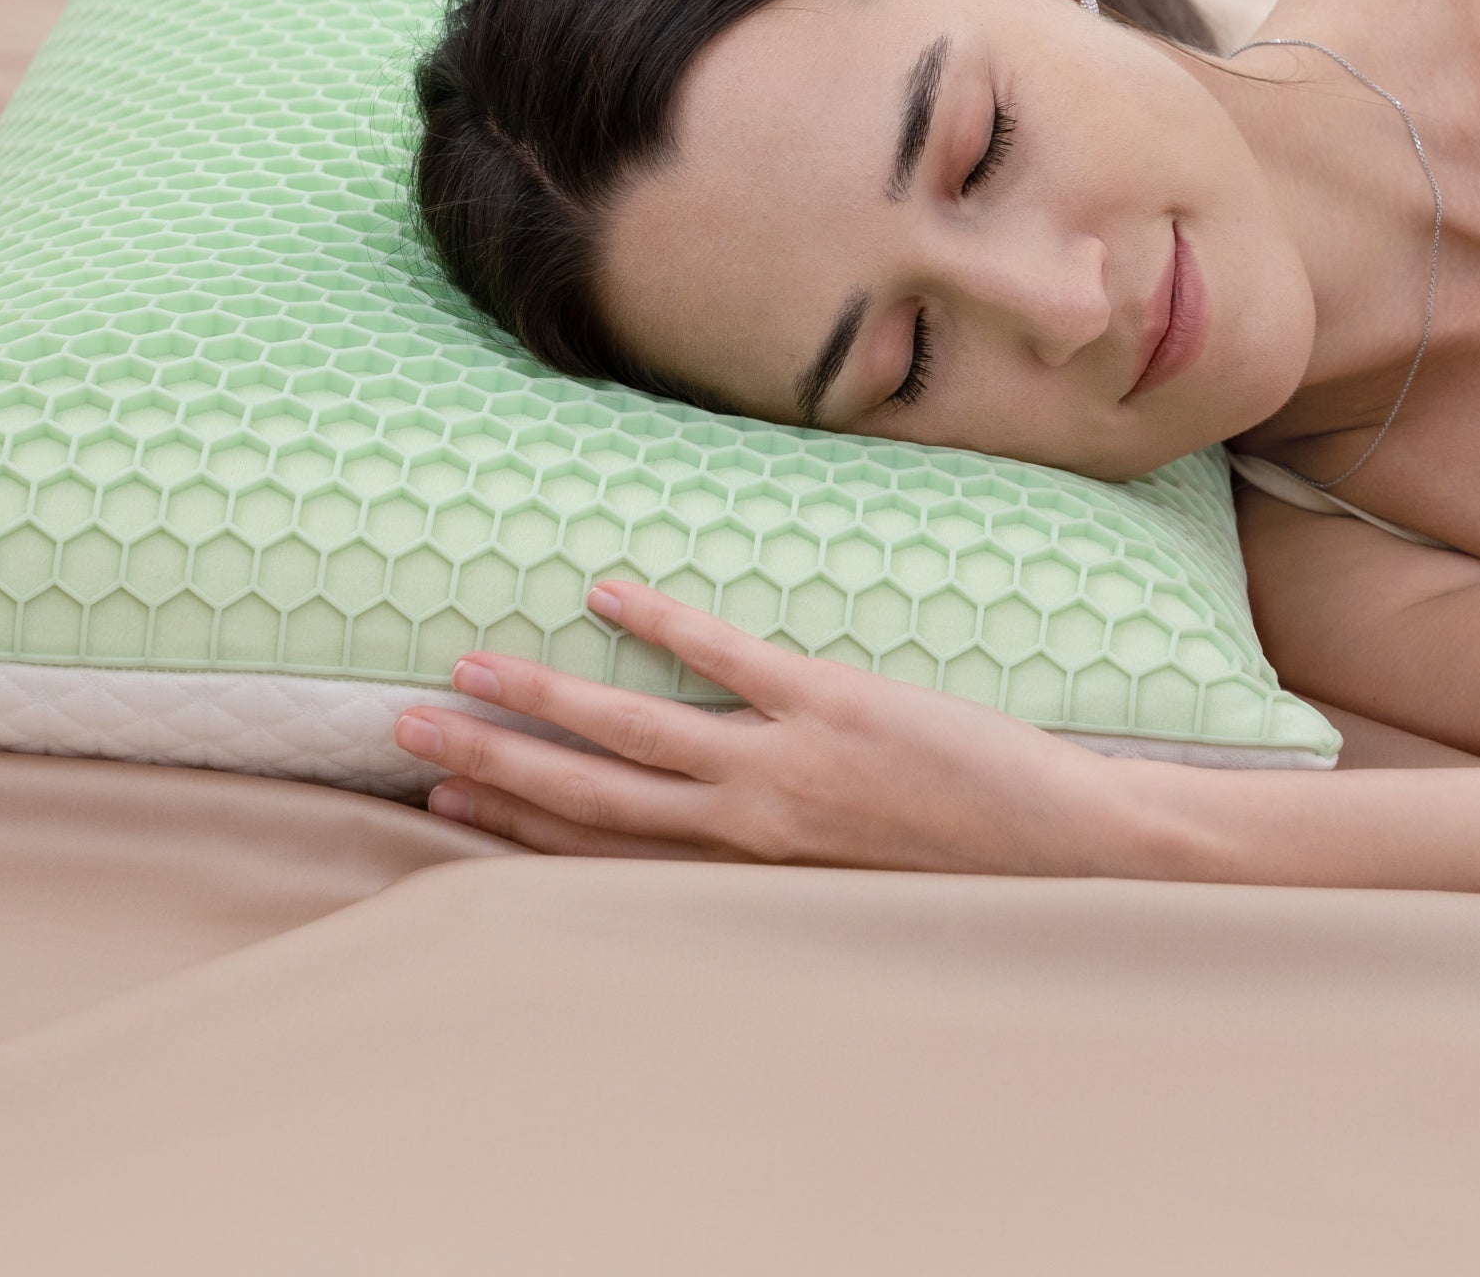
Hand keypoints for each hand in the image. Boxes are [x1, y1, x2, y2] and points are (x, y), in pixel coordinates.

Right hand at [392, 579, 1170, 874]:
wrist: (1075, 864)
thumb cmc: (960, 881)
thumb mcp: (845, 888)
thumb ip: (770, 856)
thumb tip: (709, 818)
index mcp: (746, 875)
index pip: (603, 854)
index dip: (515, 829)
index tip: (441, 811)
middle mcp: (747, 829)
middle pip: (590, 797)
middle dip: (492, 770)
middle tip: (404, 739)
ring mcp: (784, 765)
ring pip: (633, 732)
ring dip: (542, 702)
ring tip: (467, 673)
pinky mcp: (833, 706)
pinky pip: (727, 660)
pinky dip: (663, 625)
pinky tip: (608, 591)